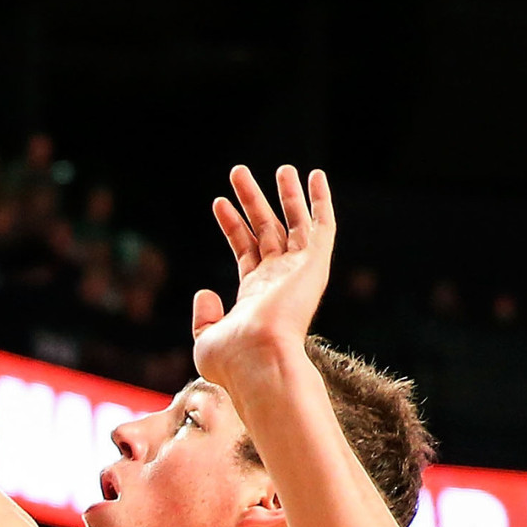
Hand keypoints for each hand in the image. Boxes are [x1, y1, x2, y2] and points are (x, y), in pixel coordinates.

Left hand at [192, 165, 334, 388]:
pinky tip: (315, 177)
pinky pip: (321, 227)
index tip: (220, 202)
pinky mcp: (313, 266)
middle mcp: (279, 280)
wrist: (257, 360)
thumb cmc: (232, 359)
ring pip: (293, 223)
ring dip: (286, 194)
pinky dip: (320, 202)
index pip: (246, 250)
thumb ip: (204, 316)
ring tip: (280, 167)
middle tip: (238, 172)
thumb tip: (205, 291)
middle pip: (266, 229)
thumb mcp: (206, 339)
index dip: (232, 224)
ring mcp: (297, 272)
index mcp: (256, 296)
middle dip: (252, 199)